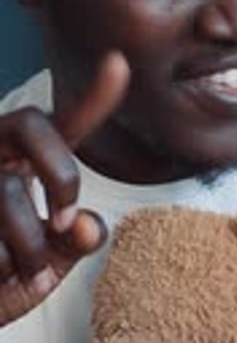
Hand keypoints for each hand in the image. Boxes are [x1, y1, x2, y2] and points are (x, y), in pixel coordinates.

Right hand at [0, 51, 128, 325]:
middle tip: (66, 220)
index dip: (93, 97)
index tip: (119, 62)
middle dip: (61, 172)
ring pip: (9, 191)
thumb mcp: (48, 264)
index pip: (62, 125)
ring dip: (29, 249)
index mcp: (22, 163)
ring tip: (24, 274)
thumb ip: (75, 242)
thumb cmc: (3, 281)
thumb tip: (89, 224)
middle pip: (32, 124)